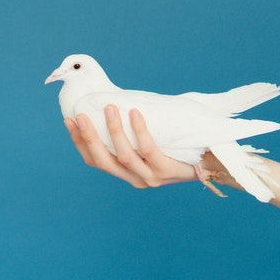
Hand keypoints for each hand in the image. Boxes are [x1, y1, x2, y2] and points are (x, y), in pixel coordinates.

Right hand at [64, 105, 234, 187]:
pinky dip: (140, 130)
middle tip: (81, 115)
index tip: (70, 120)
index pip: (94, 161)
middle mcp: (134, 178)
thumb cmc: (176, 145)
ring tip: (110, 108)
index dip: (79, 142)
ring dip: (114, 130)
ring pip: (125, 155)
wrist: (210, 162)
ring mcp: (151, 177)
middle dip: (89, 137)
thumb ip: (130, 131)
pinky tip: (135, 113)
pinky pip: (149, 149)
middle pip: (104, 160)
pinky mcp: (167, 170)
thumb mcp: (148, 141)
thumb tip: (112, 100)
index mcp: (125, 173)